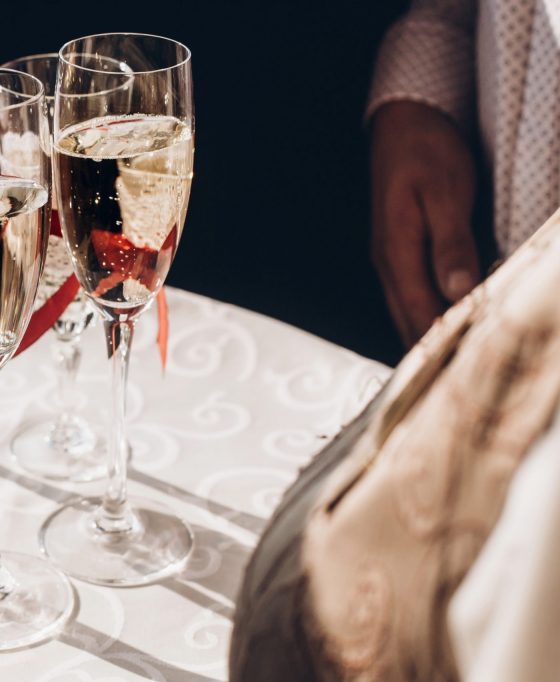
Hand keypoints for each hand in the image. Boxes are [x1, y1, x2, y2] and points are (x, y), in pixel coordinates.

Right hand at [370, 101, 479, 346]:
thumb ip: (452, 244)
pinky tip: (445, 326)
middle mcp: (388, 263)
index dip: (445, 342)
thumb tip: (459, 292)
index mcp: (397, 252)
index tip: (471, 367)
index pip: (421, 313)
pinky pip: (409, 297)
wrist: (401, 123)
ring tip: (456, 364)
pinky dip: (426, 317)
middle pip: (408, 322)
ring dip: (429, 337)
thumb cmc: (425, 151)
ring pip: (406, 314)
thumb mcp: (446, 192)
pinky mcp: (397, 253)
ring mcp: (389, 259)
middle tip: (464, 380)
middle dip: (435, 352)